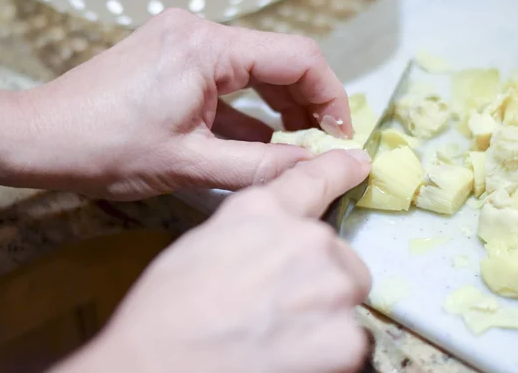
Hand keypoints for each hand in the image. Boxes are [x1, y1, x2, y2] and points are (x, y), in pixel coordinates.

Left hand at [0, 8, 351, 199]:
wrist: (40, 139)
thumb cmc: (105, 149)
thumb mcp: (191, 164)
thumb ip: (261, 167)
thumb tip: (316, 168)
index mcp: (206, 48)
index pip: (297, 57)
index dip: (331, 96)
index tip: (342, 135)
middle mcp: (198, 34)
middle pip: (278, 60)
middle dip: (307, 102)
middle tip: (322, 145)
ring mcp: (184, 44)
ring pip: (254, 70)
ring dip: (280, 107)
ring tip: (297, 146)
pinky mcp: (174, 61)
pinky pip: (226, 81)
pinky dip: (248, 109)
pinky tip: (261, 140)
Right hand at [52, 149, 371, 372]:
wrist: (158, 367)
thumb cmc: (166, 311)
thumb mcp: (203, 247)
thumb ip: (252, 235)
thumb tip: (272, 247)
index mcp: (266, 211)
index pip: (315, 179)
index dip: (340, 170)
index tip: (359, 164)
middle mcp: (308, 239)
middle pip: (338, 255)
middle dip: (319, 278)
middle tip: (281, 307)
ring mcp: (331, 287)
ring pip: (344, 299)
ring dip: (324, 315)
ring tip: (280, 338)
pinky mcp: (346, 339)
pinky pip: (348, 342)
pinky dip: (327, 354)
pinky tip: (290, 360)